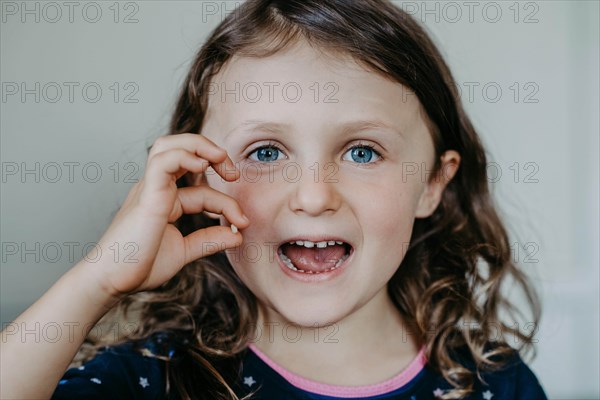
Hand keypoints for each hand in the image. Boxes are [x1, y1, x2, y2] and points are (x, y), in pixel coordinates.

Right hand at [88, 133, 248, 298]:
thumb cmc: (139, 266)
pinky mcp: (147, 195)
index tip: (243, 223)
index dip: (228, 204)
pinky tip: (203, 166)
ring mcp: (150, 189)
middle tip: (234, 173)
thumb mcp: (183, 251)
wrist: (112, 281)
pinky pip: (163, 162)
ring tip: (222, 159)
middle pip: (182, 150)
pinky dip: (185, 156)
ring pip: (169, 147)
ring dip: (200, 146)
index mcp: (166, 200)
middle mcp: (157, 189)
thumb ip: (209, 240)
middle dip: (212, 153)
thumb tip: (237, 235)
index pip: (204, 191)